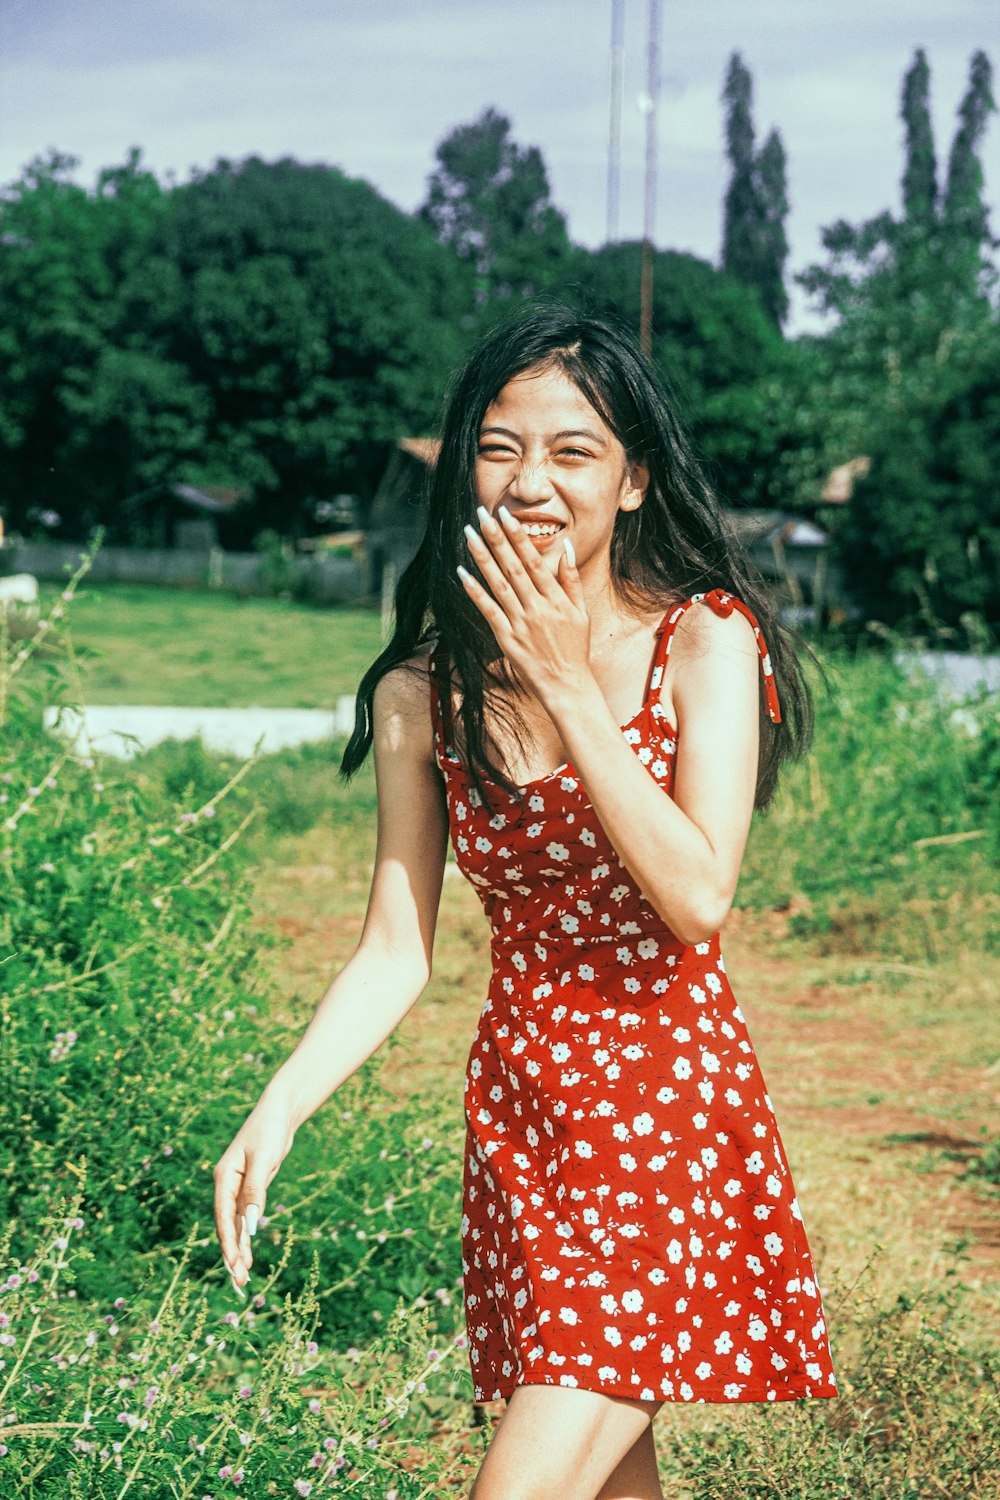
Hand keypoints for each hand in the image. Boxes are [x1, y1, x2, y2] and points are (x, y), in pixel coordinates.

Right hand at [212, 1094, 296, 1293]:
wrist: (279, 1112)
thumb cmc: (269, 1130)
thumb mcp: (264, 1159)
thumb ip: (255, 1191)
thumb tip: (251, 1224)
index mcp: (224, 1178)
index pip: (224, 1217)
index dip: (229, 1242)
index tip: (234, 1264)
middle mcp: (227, 1186)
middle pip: (227, 1225)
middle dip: (232, 1253)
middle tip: (239, 1282)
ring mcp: (238, 1188)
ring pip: (237, 1225)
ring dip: (239, 1249)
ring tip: (242, 1277)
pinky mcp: (251, 1188)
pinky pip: (246, 1218)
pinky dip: (247, 1236)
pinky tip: (248, 1254)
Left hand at [458, 505, 591, 707]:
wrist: (567, 684)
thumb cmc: (575, 647)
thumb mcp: (581, 612)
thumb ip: (571, 579)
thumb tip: (567, 548)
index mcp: (555, 598)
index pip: (533, 560)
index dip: (517, 537)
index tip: (505, 516)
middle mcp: (537, 607)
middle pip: (512, 567)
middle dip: (496, 538)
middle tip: (481, 514)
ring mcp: (520, 622)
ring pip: (498, 584)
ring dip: (482, 558)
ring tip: (469, 535)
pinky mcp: (506, 638)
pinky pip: (488, 611)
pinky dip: (475, 592)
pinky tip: (462, 573)